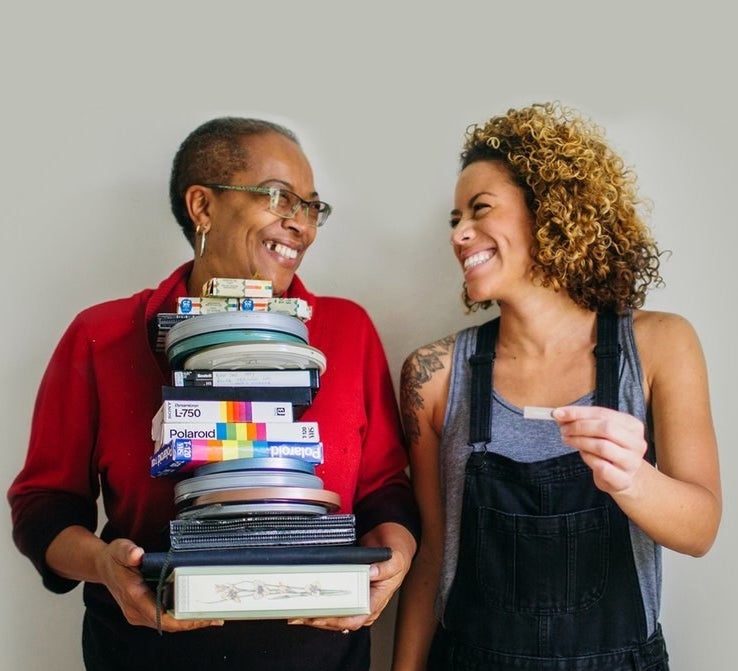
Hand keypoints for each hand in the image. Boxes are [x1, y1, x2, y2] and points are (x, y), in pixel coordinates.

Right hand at [96, 539, 223, 631]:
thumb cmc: (114, 558)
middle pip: (167, 624)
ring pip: (166, 623)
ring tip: (211, 616)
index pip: (160, 617)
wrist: (103, 566)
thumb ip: (128, 552)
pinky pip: (164, 618)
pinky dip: (180, 617)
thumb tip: (137, 554)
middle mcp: (136, 610)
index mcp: (133, 596)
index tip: (201, 617)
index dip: (182, 620)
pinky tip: (195, 611)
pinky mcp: (143, 610)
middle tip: (215, 617)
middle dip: (191, 623)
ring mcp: (139, 613)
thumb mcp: (120, 549)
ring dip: (187, 622)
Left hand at [288, 523, 414, 632]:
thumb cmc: (395, 553)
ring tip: (296, 612)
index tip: (319, 616)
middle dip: (318, 620)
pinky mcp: (347, 588)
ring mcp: (355, 597)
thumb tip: (370, 572)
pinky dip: (317, 603)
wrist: (391, 541)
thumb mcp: (395, 558)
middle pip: (339, 620)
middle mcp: (365, 603)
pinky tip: (305, 602)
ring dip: (314, 615)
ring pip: (333, 614)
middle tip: (300, 614)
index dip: (335, 620)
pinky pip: (331, 601)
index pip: (354, 619)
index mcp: (376, 601)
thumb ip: (385, 567)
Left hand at [553, 405, 647, 494]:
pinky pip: (601, 466)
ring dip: (580, 441)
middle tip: (563, 429)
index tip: (558, 413)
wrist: (622, 478)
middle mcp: (637, 443)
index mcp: (633, 425)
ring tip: (568, 440)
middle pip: (606, 428)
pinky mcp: (624, 479)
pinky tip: (582, 454)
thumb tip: (560, 414)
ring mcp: (632, 462)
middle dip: (579, 427)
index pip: (603, 413)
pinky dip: (588, 458)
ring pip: (603, 447)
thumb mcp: (599, 432)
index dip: (579, 412)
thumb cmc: (609, 450)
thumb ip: (582, 421)